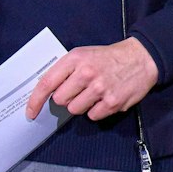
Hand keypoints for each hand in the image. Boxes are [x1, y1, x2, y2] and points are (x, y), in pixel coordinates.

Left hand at [25, 37, 159, 120]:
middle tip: (80, 90)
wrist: (142, 57)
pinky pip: (92, 116)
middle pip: (60, 100)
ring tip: (95, 93)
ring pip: (75, 110)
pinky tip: (106, 98)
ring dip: (82, 105)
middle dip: (67, 98)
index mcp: (75, 59)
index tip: (31, 113)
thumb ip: (65, 71)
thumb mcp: (84, 55)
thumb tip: (47, 93)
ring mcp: (99, 89)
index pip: (47, 83)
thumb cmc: (109, 57)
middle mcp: (86, 73)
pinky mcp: (112, 103)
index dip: (35, 101)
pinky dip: (97, 110)